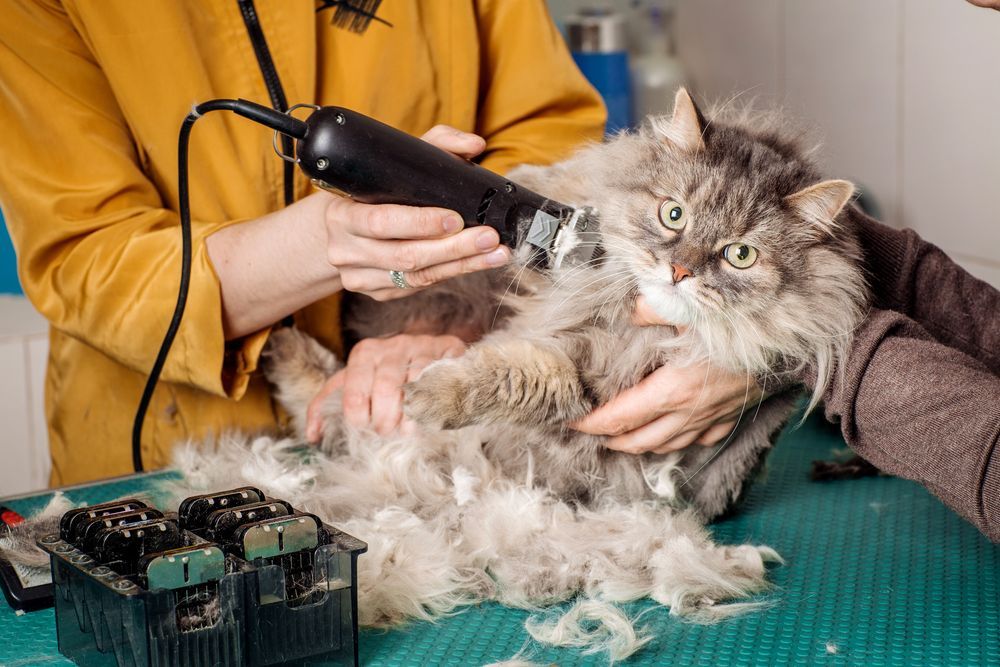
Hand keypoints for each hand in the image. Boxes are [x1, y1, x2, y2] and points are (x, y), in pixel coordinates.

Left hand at [305, 333, 465, 439]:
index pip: (353, 393)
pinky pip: (435, 385)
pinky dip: (428, 408)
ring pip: (410, 388)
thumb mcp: (356, 382)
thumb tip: (312, 435)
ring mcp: (420, 348)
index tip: (363, 430)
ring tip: (404, 432)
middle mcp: (391, 347)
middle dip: (383, 421)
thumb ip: (330, 404)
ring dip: (406, 418)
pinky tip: (424, 420)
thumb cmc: (390, 373)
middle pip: (383, 390)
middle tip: (385, 434)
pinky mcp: (445, 353)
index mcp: (364, 353)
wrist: (435, 352)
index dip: (357, 419)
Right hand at [323, 125, 510, 300]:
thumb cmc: (372, 191)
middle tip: (489, 238)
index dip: (420, 223)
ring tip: (495, 254)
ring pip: (416, 277)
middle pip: (405, 256)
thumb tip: (474, 143)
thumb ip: (436, 145)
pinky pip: (417, 287)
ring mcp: (358, 277)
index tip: (456, 218)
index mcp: (341, 215)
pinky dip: (449, 274)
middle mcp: (344, 250)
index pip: (381, 222)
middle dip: (453, 249)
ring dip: (460, 265)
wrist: (341, 229)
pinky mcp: (377, 293)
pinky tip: (474, 263)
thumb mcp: (393, 162)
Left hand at [571, 296, 763, 453]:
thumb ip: (654, 307)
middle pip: (639, 439)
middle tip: (590, 433)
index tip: (572, 419)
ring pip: (667, 445)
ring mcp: (711, 418)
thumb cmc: (741, 329)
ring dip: (640, 445)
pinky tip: (671, 437)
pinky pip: (698, 439)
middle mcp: (689, 412)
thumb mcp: (692, 310)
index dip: (592, 422)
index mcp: (673, 389)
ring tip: (621, 439)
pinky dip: (678, 442)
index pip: (620, 416)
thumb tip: (631, 308)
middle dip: (610, 439)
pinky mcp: (730, 417)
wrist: (793, 348)